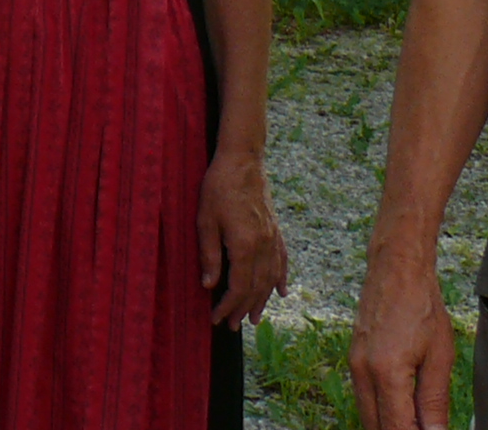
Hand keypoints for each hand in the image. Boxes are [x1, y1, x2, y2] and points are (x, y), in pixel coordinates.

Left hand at [198, 147, 288, 326]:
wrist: (243, 162)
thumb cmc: (218, 188)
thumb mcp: (205, 221)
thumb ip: (209, 255)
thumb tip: (209, 285)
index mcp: (245, 246)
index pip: (239, 287)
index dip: (228, 306)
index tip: (216, 319)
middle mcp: (263, 246)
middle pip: (256, 287)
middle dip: (243, 309)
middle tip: (233, 326)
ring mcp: (273, 239)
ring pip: (270, 278)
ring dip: (262, 300)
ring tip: (254, 318)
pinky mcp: (275, 231)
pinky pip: (281, 261)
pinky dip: (281, 279)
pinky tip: (281, 292)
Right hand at [348, 253, 459, 429]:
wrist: (396, 269)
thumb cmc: (421, 306)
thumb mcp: (439, 356)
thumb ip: (434, 401)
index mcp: (386, 372)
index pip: (397, 428)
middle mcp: (362, 372)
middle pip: (375, 427)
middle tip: (427, 428)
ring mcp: (354, 365)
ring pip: (367, 415)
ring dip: (390, 425)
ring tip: (419, 421)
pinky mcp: (354, 359)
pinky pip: (364, 397)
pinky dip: (382, 410)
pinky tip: (404, 408)